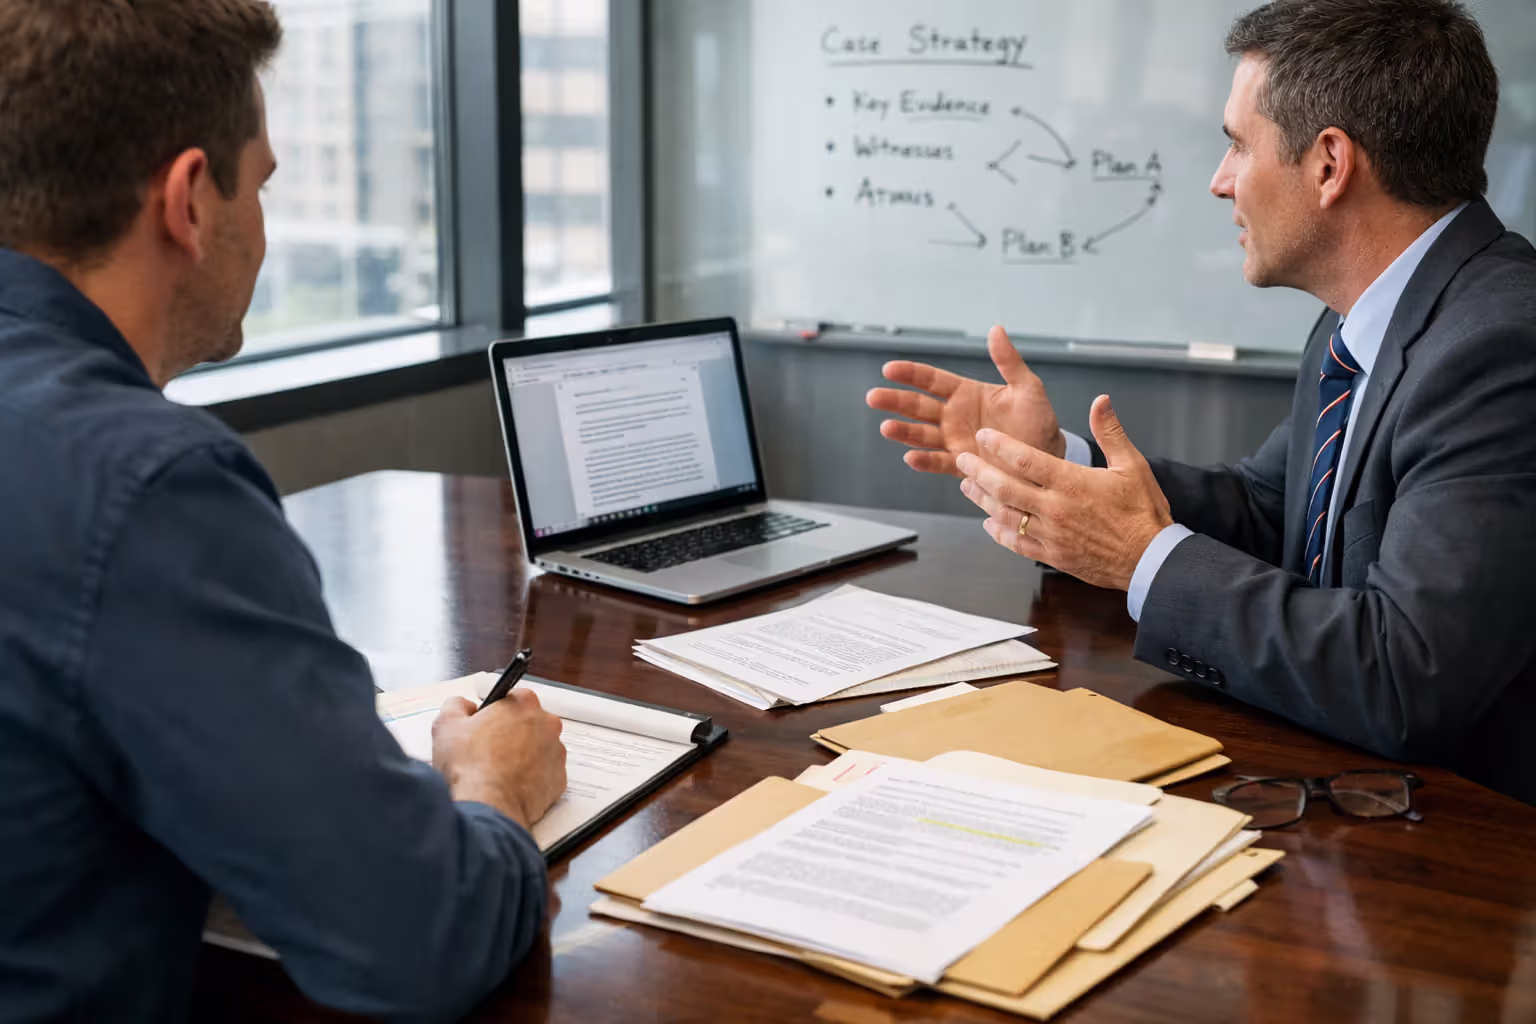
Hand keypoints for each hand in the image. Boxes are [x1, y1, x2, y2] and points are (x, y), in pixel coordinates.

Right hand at [431, 690, 566, 829]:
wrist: (487, 805)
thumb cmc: (470, 766)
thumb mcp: (446, 725)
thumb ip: (456, 705)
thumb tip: (463, 706)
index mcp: (523, 704)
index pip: (511, 699)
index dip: (494, 713)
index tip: (485, 726)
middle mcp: (547, 724)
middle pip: (528, 723)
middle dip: (511, 734)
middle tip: (488, 751)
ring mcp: (556, 753)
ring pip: (539, 749)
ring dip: (522, 756)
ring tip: (497, 771)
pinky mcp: (559, 780)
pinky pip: (544, 774)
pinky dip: (530, 779)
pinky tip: (509, 785)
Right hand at [866, 325, 1065, 476]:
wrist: (1047, 457)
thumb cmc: (1039, 421)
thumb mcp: (1028, 388)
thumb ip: (1009, 362)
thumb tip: (996, 330)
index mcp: (967, 393)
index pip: (932, 380)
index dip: (910, 374)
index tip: (889, 369)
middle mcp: (955, 416)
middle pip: (918, 406)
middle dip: (895, 401)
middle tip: (874, 397)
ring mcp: (955, 440)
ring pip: (922, 434)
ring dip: (903, 431)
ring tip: (887, 427)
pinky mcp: (962, 464)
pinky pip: (938, 462)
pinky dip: (924, 461)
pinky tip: (911, 457)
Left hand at [956, 395, 1173, 590]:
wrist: (1152, 559)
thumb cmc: (1144, 512)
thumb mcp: (1133, 465)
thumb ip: (1111, 432)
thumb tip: (1101, 401)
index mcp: (1073, 483)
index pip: (1026, 459)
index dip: (1000, 445)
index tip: (983, 436)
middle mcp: (1056, 509)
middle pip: (1006, 488)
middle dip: (979, 472)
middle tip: (962, 459)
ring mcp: (1052, 534)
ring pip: (1006, 515)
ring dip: (982, 500)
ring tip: (967, 486)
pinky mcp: (1054, 555)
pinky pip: (1018, 543)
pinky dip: (999, 533)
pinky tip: (989, 523)